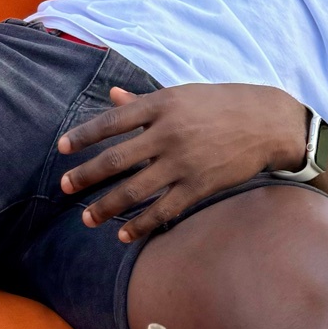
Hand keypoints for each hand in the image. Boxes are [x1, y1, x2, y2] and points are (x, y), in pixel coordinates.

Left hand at [58, 83, 308, 242]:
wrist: (266, 122)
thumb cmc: (220, 104)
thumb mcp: (181, 94)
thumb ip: (144, 101)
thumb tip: (112, 95)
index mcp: (162, 104)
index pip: (112, 121)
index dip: (84, 135)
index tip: (62, 147)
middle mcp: (169, 132)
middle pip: (117, 158)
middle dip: (87, 175)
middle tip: (65, 187)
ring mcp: (184, 161)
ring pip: (135, 189)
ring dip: (107, 206)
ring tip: (87, 217)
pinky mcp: (199, 186)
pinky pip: (163, 210)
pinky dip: (141, 225)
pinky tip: (124, 234)